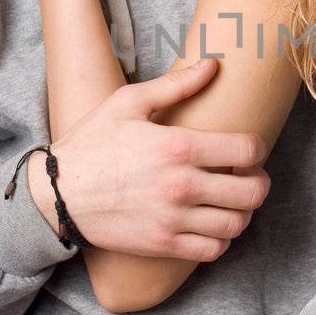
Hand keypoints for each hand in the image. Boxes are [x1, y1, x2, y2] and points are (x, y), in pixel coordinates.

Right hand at [27, 57, 271, 259]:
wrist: (57, 194)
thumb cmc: (92, 143)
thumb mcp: (128, 103)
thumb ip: (176, 85)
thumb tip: (212, 65)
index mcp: (177, 146)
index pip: (248, 150)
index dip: (257, 148)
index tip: (249, 148)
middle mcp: (181, 185)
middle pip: (252, 192)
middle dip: (259, 182)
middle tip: (249, 176)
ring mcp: (173, 219)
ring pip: (237, 224)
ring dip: (243, 212)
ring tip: (232, 201)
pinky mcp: (163, 244)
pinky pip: (213, 249)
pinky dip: (222, 238)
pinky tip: (213, 224)